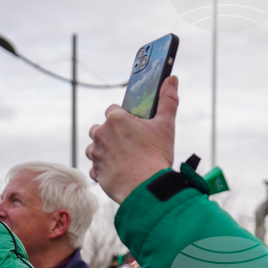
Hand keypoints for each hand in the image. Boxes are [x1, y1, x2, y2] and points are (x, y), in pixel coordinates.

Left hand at [86, 76, 178, 203]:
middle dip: (111, 134)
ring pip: (94, 147)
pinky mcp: (96, 171)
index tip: (133, 127)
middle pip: (100, 128)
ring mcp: (96, 153)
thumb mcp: (166, 125)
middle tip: (129, 144)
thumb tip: (172, 79)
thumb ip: (168, 100)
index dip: (123, 118)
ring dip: (104, 151)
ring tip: (123, 159)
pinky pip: (96, 167)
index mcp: (115, 119)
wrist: (147, 188)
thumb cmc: (156, 156)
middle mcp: (101, 134)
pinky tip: (118, 171)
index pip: (113, 110)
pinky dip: (104, 169)